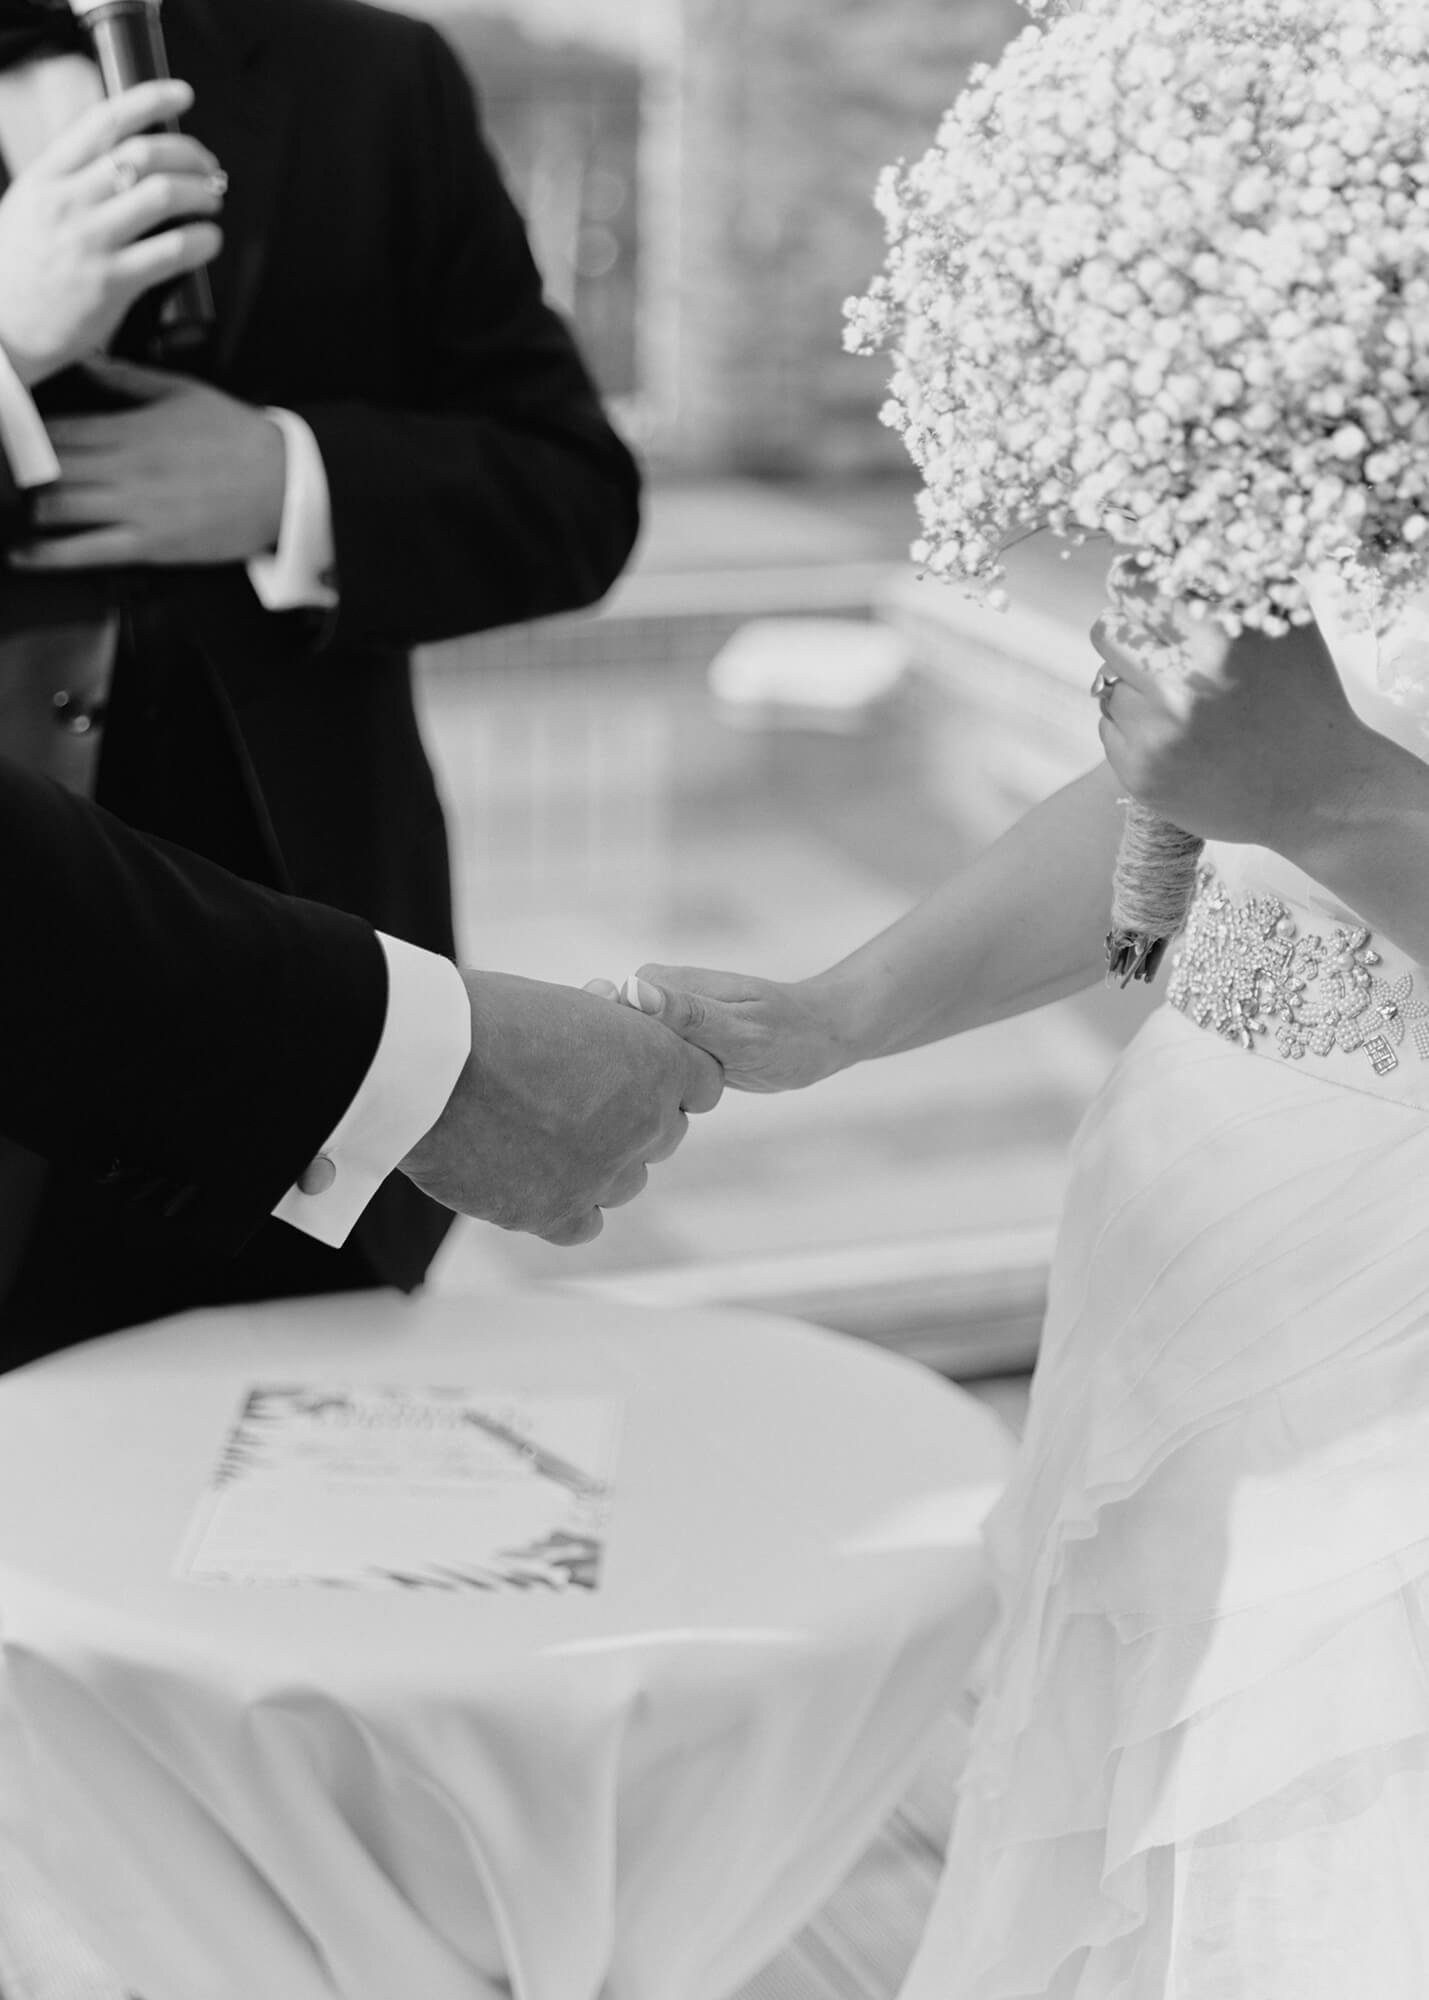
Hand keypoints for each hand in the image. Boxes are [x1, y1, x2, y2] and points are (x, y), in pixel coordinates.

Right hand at [0, 81, 223, 388]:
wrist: (0, 328)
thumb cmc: (18, 271)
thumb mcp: (30, 207)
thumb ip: (71, 183)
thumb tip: (125, 167)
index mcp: (47, 176)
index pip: (103, 122)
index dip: (149, 100)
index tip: (180, 96)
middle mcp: (68, 201)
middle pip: (143, 154)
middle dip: (189, 154)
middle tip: (209, 167)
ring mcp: (90, 241)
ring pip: (162, 195)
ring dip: (201, 193)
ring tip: (212, 201)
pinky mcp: (111, 283)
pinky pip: (171, 251)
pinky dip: (202, 241)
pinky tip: (210, 240)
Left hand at [12, 360, 285, 569]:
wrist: (284, 483)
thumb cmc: (238, 436)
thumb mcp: (182, 392)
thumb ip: (126, 379)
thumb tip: (85, 362)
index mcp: (128, 427)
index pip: (54, 428)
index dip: (22, 435)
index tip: (7, 438)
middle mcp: (123, 467)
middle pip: (46, 467)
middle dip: (15, 474)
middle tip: (2, 479)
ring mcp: (135, 508)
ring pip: (56, 506)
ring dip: (23, 509)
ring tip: (7, 511)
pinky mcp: (149, 545)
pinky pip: (86, 551)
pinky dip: (47, 555)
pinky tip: (20, 554)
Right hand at [399, 971, 723, 1244]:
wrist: (428, 1061)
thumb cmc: (488, 1016)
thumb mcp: (569, 1009)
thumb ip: (607, 1039)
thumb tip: (609, 1054)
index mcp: (658, 1063)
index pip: (702, 1083)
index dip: (670, 1076)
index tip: (638, 1072)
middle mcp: (643, 1124)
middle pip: (665, 1135)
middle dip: (635, 1119)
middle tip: (582, 1100)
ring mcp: (602, 1175)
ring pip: (626, 1182)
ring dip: (600, 1162)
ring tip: (546, 1134)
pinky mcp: (555, 1213)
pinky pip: (586, 1223)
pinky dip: (567, 1203)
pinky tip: (534, 1176)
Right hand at [585, 966, 850, 1093]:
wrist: (820, 1037)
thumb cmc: (789, 1033)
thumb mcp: (741, 1029)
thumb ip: (688, 1014)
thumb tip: (632, 992)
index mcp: (658, 983)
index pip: (600, 1015)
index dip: (598, 1050)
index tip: (615, 1086)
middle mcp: (651, 999)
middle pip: (606, 1040)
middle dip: (614, 1073)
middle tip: (643, 1106)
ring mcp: (661, 1023)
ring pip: (624, 1059)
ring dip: (630, 1086)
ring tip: (650, 1112)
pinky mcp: (672, 1046)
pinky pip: (644, 1070)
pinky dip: (648, 1091)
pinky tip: (659, 1111)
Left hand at [1093, 607, 1387, 852]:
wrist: (1318, 791)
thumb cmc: (1304, 698)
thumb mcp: (1282, 626)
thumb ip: (1228, 583)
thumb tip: (1168, 549)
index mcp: (1213, 642)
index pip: (1134, 587)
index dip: (1135, 583)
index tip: (1140, 588)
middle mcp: (1177, 689)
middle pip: (1108, 631)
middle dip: (1132, 632)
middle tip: (1164, 648)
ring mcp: (1154, 736)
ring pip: (1107, 683)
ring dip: (1136, 685)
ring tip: (1186, 702)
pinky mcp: (1139, 774)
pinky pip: (1110, 727)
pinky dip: (1136, 726)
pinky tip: (1181, 736)